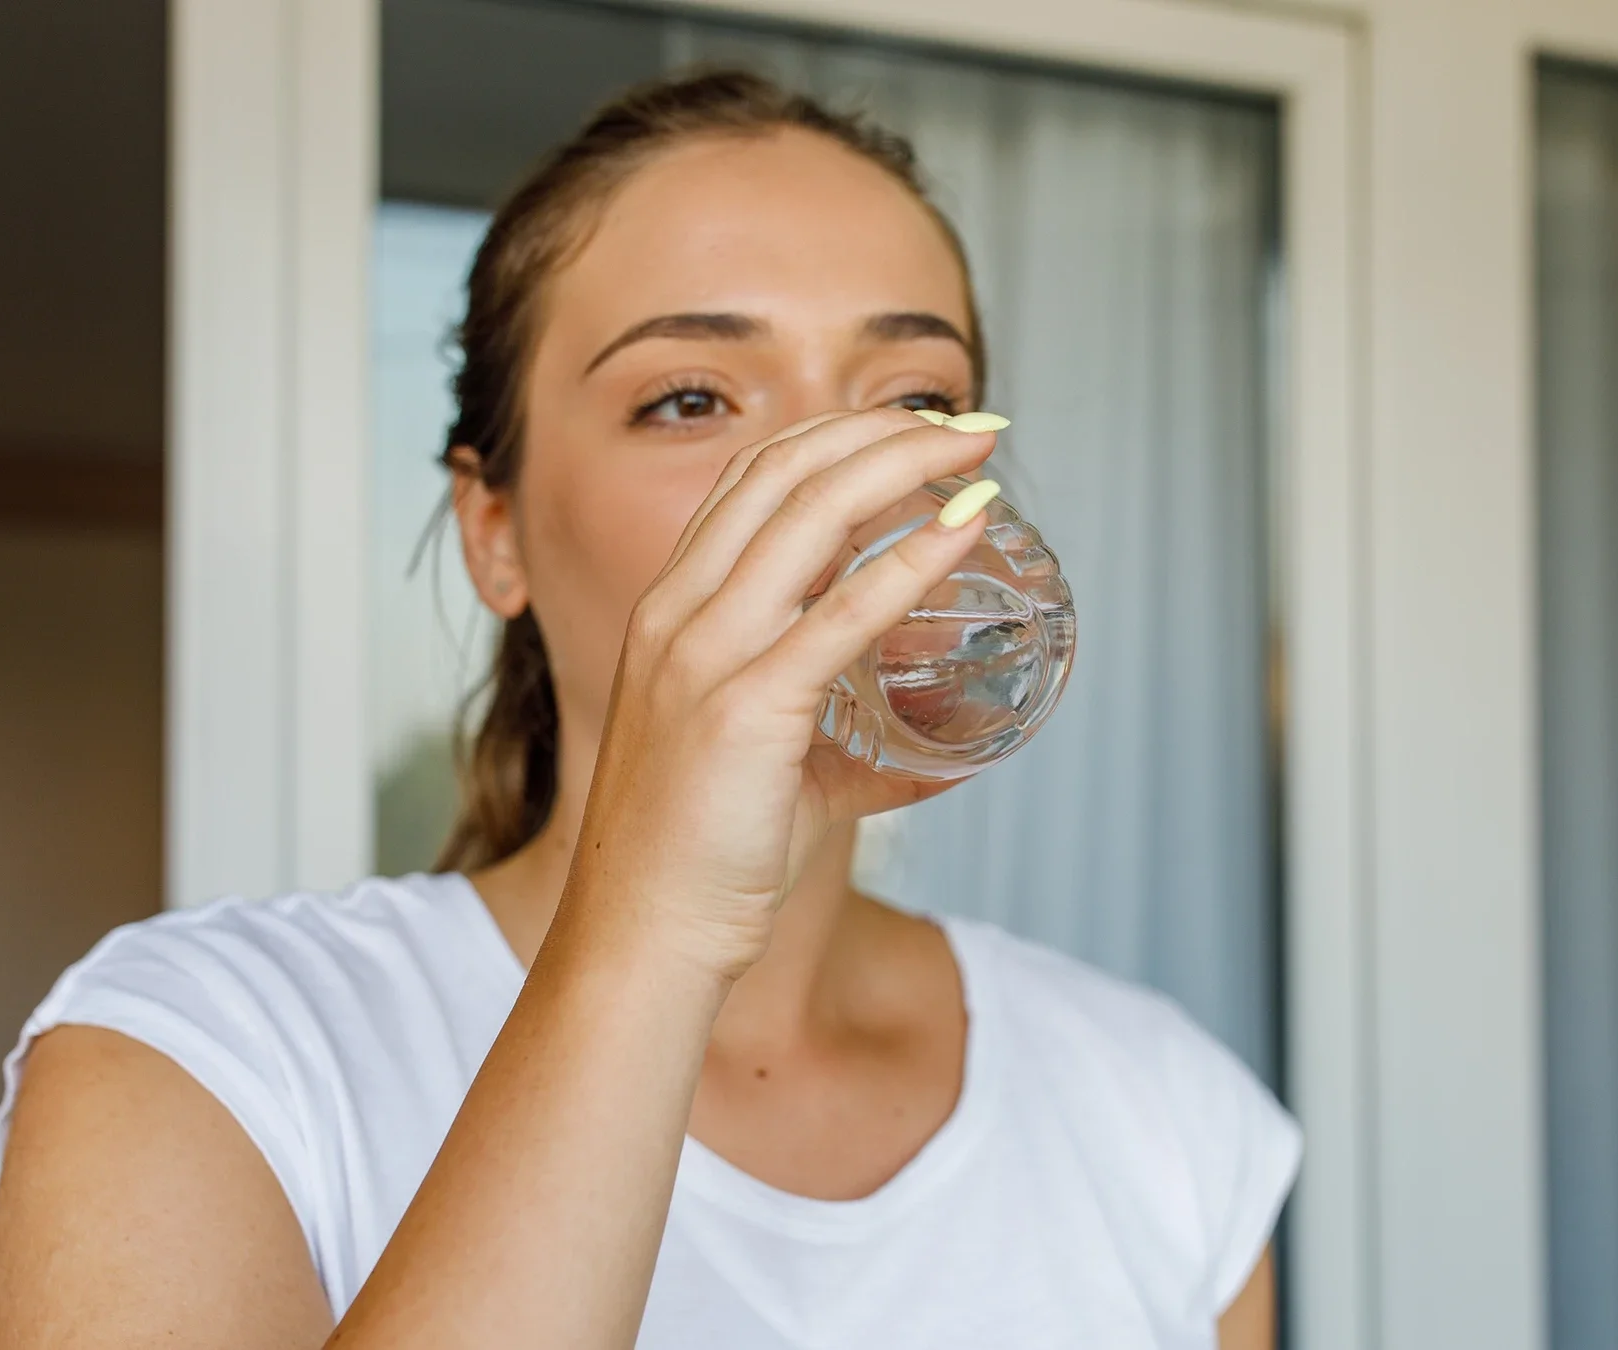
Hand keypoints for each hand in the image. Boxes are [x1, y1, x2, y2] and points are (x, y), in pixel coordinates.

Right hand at [563, 407, 1004, 978]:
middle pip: (783, 472)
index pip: (750, 480)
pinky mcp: (747, 708)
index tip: (910, 430)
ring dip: (905, 464)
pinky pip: (842, 612)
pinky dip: (912, 558)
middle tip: (965, 425)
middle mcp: (678, 615)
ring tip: (976, 452)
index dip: (836, 436)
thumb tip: (937, 757)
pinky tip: (965, 531)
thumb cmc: (700, 863)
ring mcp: (706, 656)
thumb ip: (841, 748)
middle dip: (882, 430)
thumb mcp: (766, 771)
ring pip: (811, 515)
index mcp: (669, 613)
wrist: (640, 939)